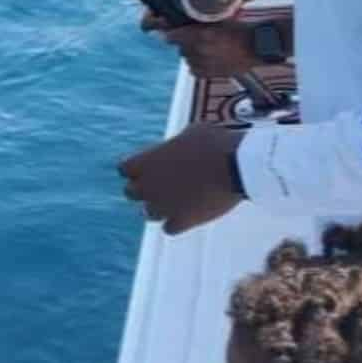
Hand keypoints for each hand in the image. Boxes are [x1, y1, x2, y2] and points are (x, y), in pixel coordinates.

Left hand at [119, 122, 244, 235]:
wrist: (237, 165)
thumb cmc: (215, 142)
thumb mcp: (190, 134)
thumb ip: (173, 146)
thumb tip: (175, 148)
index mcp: (144, 161)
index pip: (124, 169)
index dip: (137, 169)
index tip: (150, 167)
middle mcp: (147, 186)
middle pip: (131, 192)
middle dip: (144, 189)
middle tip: (162, 185)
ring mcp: (162, 206)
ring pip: (148, 213)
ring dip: (160, 207)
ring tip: (178, 200)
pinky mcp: (181, 222)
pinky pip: (169, 228)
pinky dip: (177, 222)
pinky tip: (190, 214)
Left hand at [141, 15, 260, 79]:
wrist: (257, 46)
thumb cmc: (240, 30)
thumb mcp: (217, 20)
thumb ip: (197, 23)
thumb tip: (178, 25)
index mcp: (200, 35)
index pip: (172, 36)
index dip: (172, 34)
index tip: (172, 33)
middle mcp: (199, 50)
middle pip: (180, 47)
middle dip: (186, 43)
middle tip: (200, 39)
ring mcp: (203, 63)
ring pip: (187, 58)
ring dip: (193, 54)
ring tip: (209, 49)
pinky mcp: (207, 74)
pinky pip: (193, 69)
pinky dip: (198, 65)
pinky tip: (210, 59)